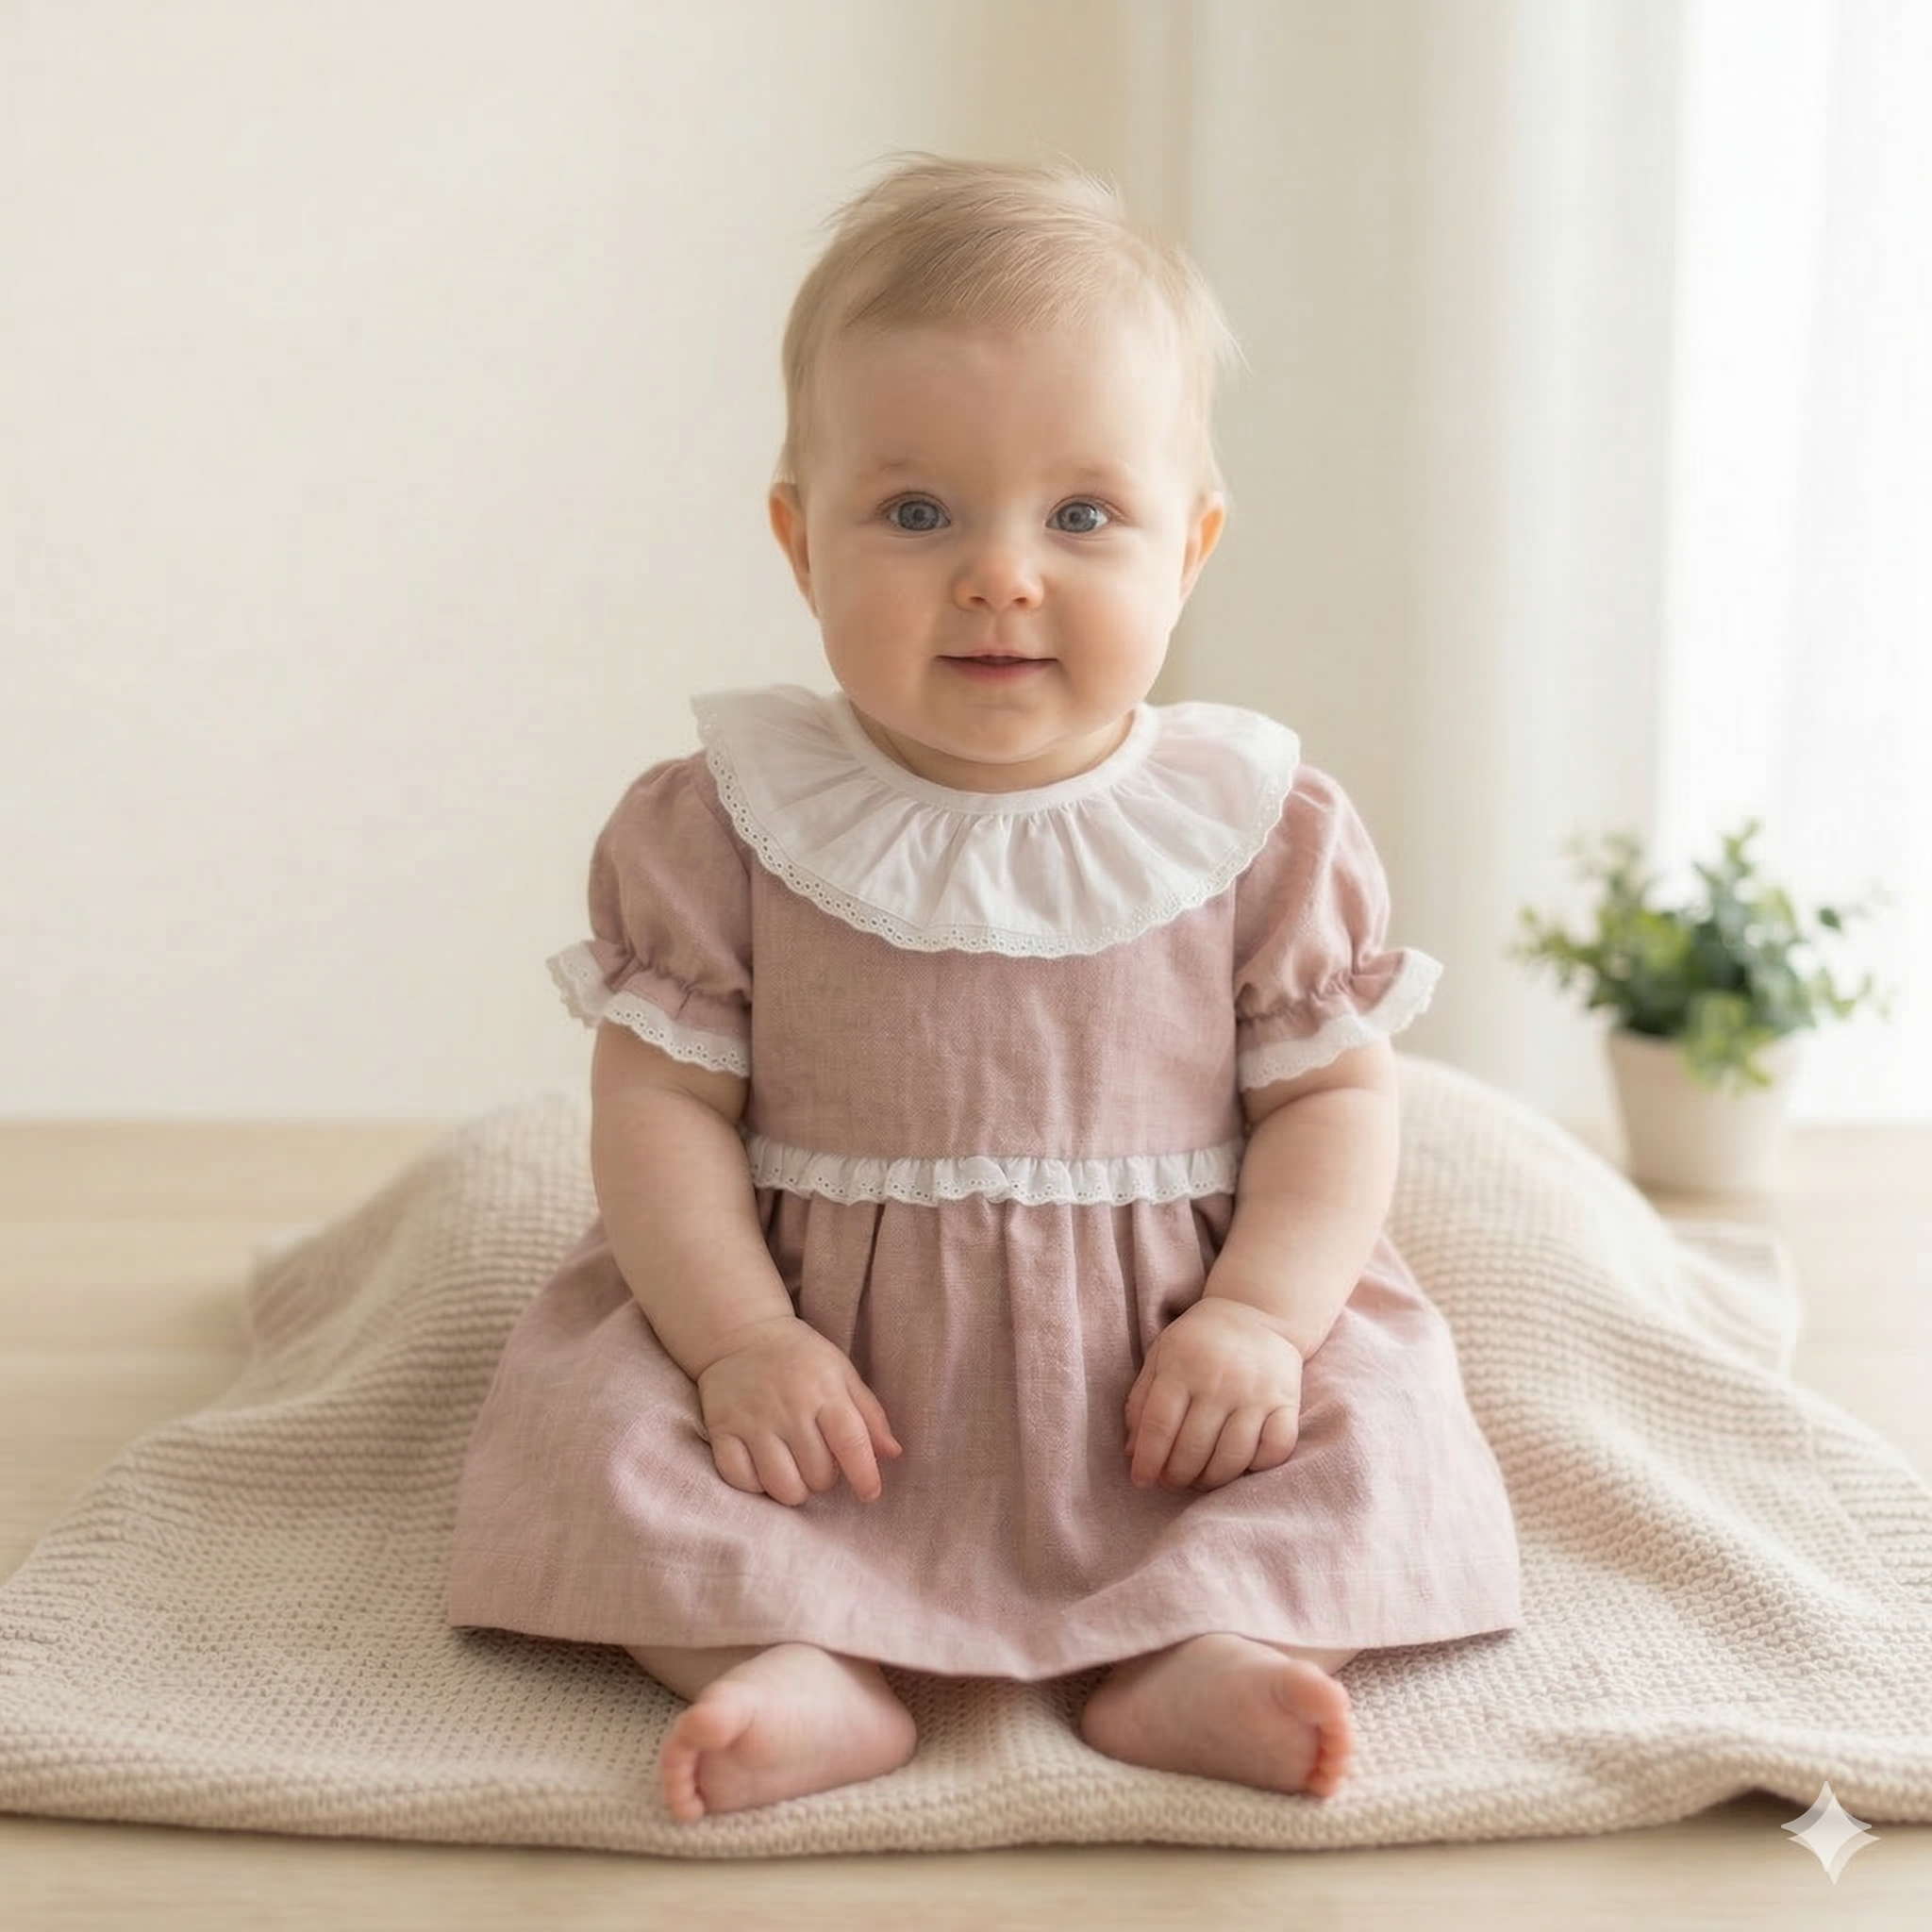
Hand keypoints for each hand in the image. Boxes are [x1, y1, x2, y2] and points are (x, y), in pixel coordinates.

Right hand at [695, 1315, 901, 1504]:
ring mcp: (753, 1421)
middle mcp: (789, 1407)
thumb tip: (894, 1454)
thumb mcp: (841, 1373)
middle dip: (825, 1478)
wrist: (740, 1333)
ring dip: (794, 1489)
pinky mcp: (722, 1430)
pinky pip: (741, 1480)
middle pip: (818, 1474)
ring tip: (794, 1471)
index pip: (852, 1443)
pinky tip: (764, 1471)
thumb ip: (869, 1414)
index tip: (871, 1494)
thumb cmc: (800, 1358)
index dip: (865, 1476)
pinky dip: (756, 1486)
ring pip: (782, 1485)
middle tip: (818, 1460)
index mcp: (825, 1390)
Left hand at [1123, 1298, 1303, 1491]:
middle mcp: (1220, 1380)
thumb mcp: (1161, 1357)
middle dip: (1177, 1476)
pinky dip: (1257, 1467)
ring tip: (1200, 1480)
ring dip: (1212, 1479)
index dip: (1147, 1460)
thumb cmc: (1199, 1342)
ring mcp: (1256, 1393)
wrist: (1255, 1313)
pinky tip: (1240, 1465)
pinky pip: (1275, 1449)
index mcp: (1182, 1366)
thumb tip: (1132, 1452)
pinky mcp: (1287, 1402)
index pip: (1159, 1425)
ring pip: (1232, 1456)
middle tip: (1171, 1482)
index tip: (1141, 1480)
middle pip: (1193, 1447)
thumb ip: (1141, 1402)